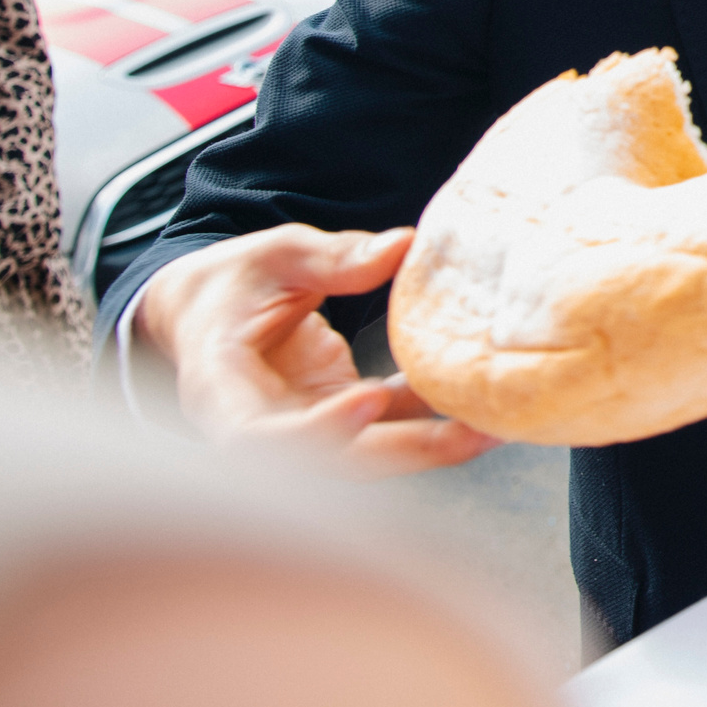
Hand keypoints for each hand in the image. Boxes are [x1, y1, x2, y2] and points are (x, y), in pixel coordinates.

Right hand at [136, 225, 497, 478]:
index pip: (257, 431)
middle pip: (332, 457)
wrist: (210, 313)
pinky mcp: (336, 421)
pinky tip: (480, 406)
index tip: (370, 399)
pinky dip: (430, 420)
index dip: (315, 427)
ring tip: (495, 424)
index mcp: (220, 389)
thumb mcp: (274, 255)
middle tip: (475, 430)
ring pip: (368, 453)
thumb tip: (402, 248)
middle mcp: (259, 427)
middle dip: (406, 450)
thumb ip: (333, 257)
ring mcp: (302, 429)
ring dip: (430, 445)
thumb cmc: (232, 283)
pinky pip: (388, 427)